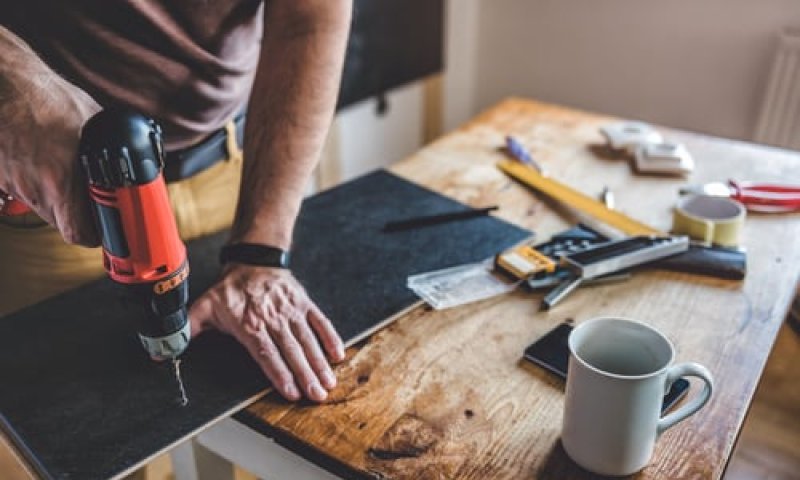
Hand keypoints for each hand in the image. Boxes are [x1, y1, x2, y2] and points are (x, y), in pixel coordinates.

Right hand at [0, 26, 100, 244]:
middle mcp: (35, 188)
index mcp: (61, 180)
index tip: (104, 228)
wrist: (4, 85)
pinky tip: (40, 163)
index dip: (95, 234)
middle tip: (89, 199)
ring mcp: (14, 183)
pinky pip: (21, 192)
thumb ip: (116, 148)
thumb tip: (139, 161)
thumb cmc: (48, 98)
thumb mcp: (96, 123)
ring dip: (56, 199)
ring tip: (63, 172)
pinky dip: (33, 184)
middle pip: (62, 223)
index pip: (79, 233)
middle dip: (78, 215)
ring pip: (42, 208)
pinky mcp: (0, 177)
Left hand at [189, 264, 345, 401]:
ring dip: (320, 362)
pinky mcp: (304, 304)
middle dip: (306, 375)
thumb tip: (162, 352)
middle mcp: (273, 319)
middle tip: (317, 395)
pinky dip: (330, 337)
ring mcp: (291, 311)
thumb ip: (187, 330)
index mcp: (249, 324)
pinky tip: (338, 354)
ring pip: (308, 340)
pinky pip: (320, 322)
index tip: (291, 391)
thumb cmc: (229, 289)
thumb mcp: (204, 306)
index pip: (266, 353)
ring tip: (328, 383)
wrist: (253, 259)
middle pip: (291, 351)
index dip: (279, 373)